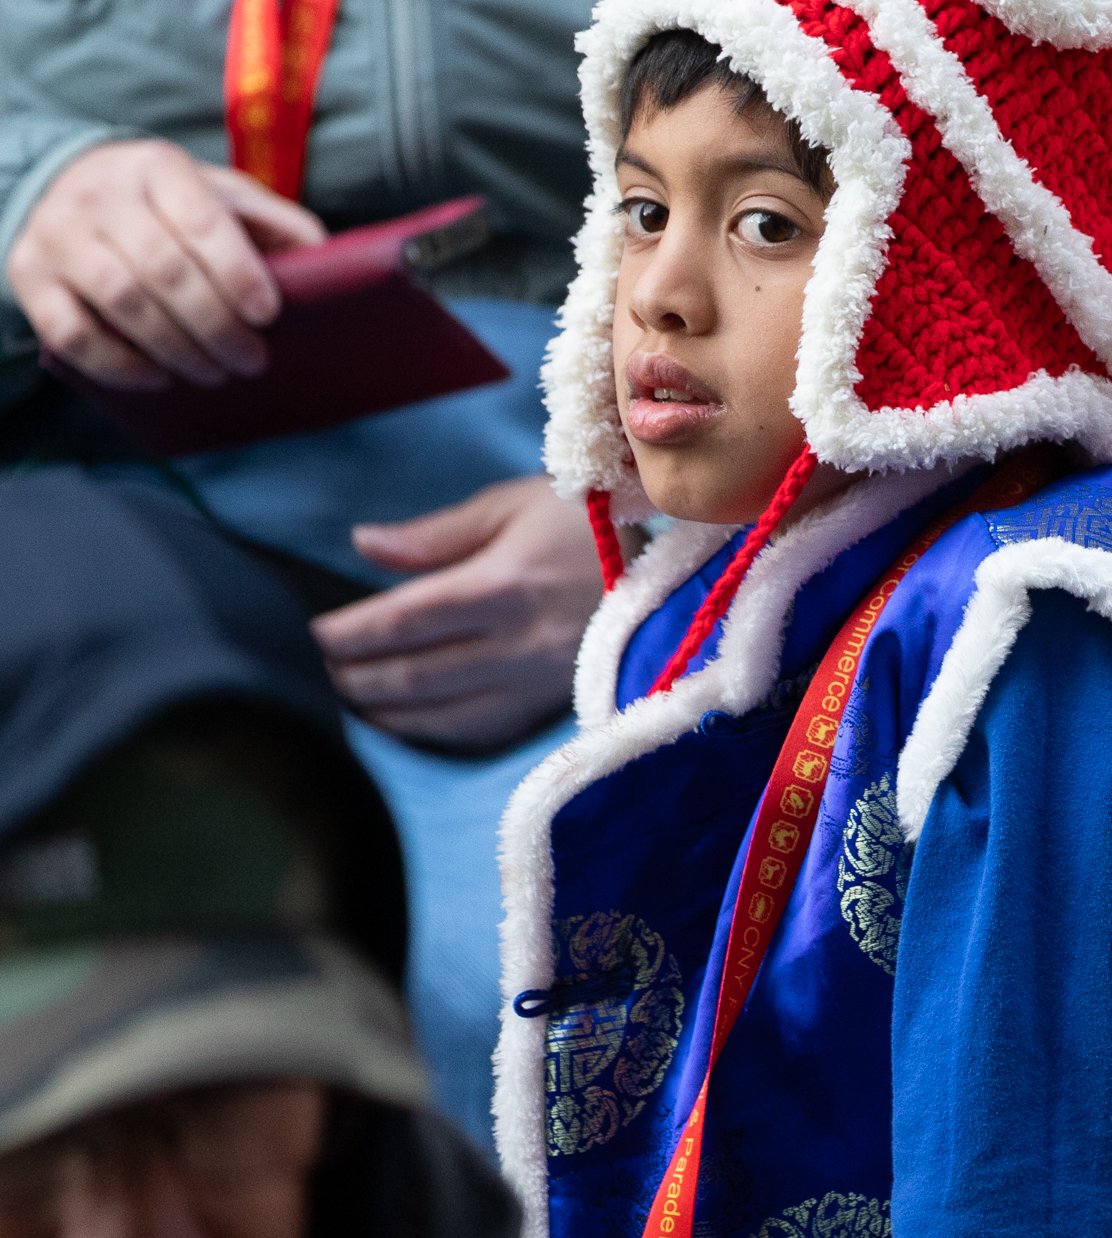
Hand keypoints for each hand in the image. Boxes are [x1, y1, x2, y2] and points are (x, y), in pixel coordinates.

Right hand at [4, 139, 319, 386]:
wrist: (72, 184)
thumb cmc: (171, 203)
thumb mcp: (224, 194)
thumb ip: (275, 223)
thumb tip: (327, 261)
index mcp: (158, 168)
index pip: (201, 220)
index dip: (237, 271)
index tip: (268, 313)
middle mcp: (100, 195)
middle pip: (164, 269)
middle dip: (215, 324)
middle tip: (251, 360)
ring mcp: (58, 234)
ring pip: (120, 300)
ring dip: (175, 348)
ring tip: (215, 373)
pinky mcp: (29, 275)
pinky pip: (69, 331)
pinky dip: (117, 363)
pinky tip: (158, 377)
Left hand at [312, 475, 598, 750]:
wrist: (675, 574)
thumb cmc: (590, 525)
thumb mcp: (515, 507)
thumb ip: (437, 534)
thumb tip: (364, 545)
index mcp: (503, 586)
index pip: (404, 620)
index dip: (348, 633)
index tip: (310, 632)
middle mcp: (518, 643)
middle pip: (414, 674)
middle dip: (354, 675)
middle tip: (312, 669)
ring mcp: (536, 682)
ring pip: (440, 713)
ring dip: (383, 709)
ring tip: (346, 696)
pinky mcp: (551, 704)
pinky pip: (478, 730)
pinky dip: (430, 730)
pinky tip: (402, 719)